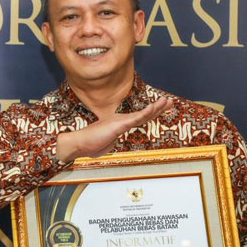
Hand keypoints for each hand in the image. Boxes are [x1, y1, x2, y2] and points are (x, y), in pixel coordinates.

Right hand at [56, 97, 171, 161]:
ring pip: (142, 114)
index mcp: (118, 125)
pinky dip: (146, 113)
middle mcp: (120, 120)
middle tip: (169, 101)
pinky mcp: (118, 125)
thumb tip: (115, 143)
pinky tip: (154, 108)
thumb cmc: (88, 145)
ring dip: (156, 107)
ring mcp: (119, 121)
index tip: (160, 108)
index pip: (138, 118)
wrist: (77, 144)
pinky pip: (135, 119)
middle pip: (143, 114)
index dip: (150, 113)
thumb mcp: (105, 144)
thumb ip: (112, 142)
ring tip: (166, 101)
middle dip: (158, 107)